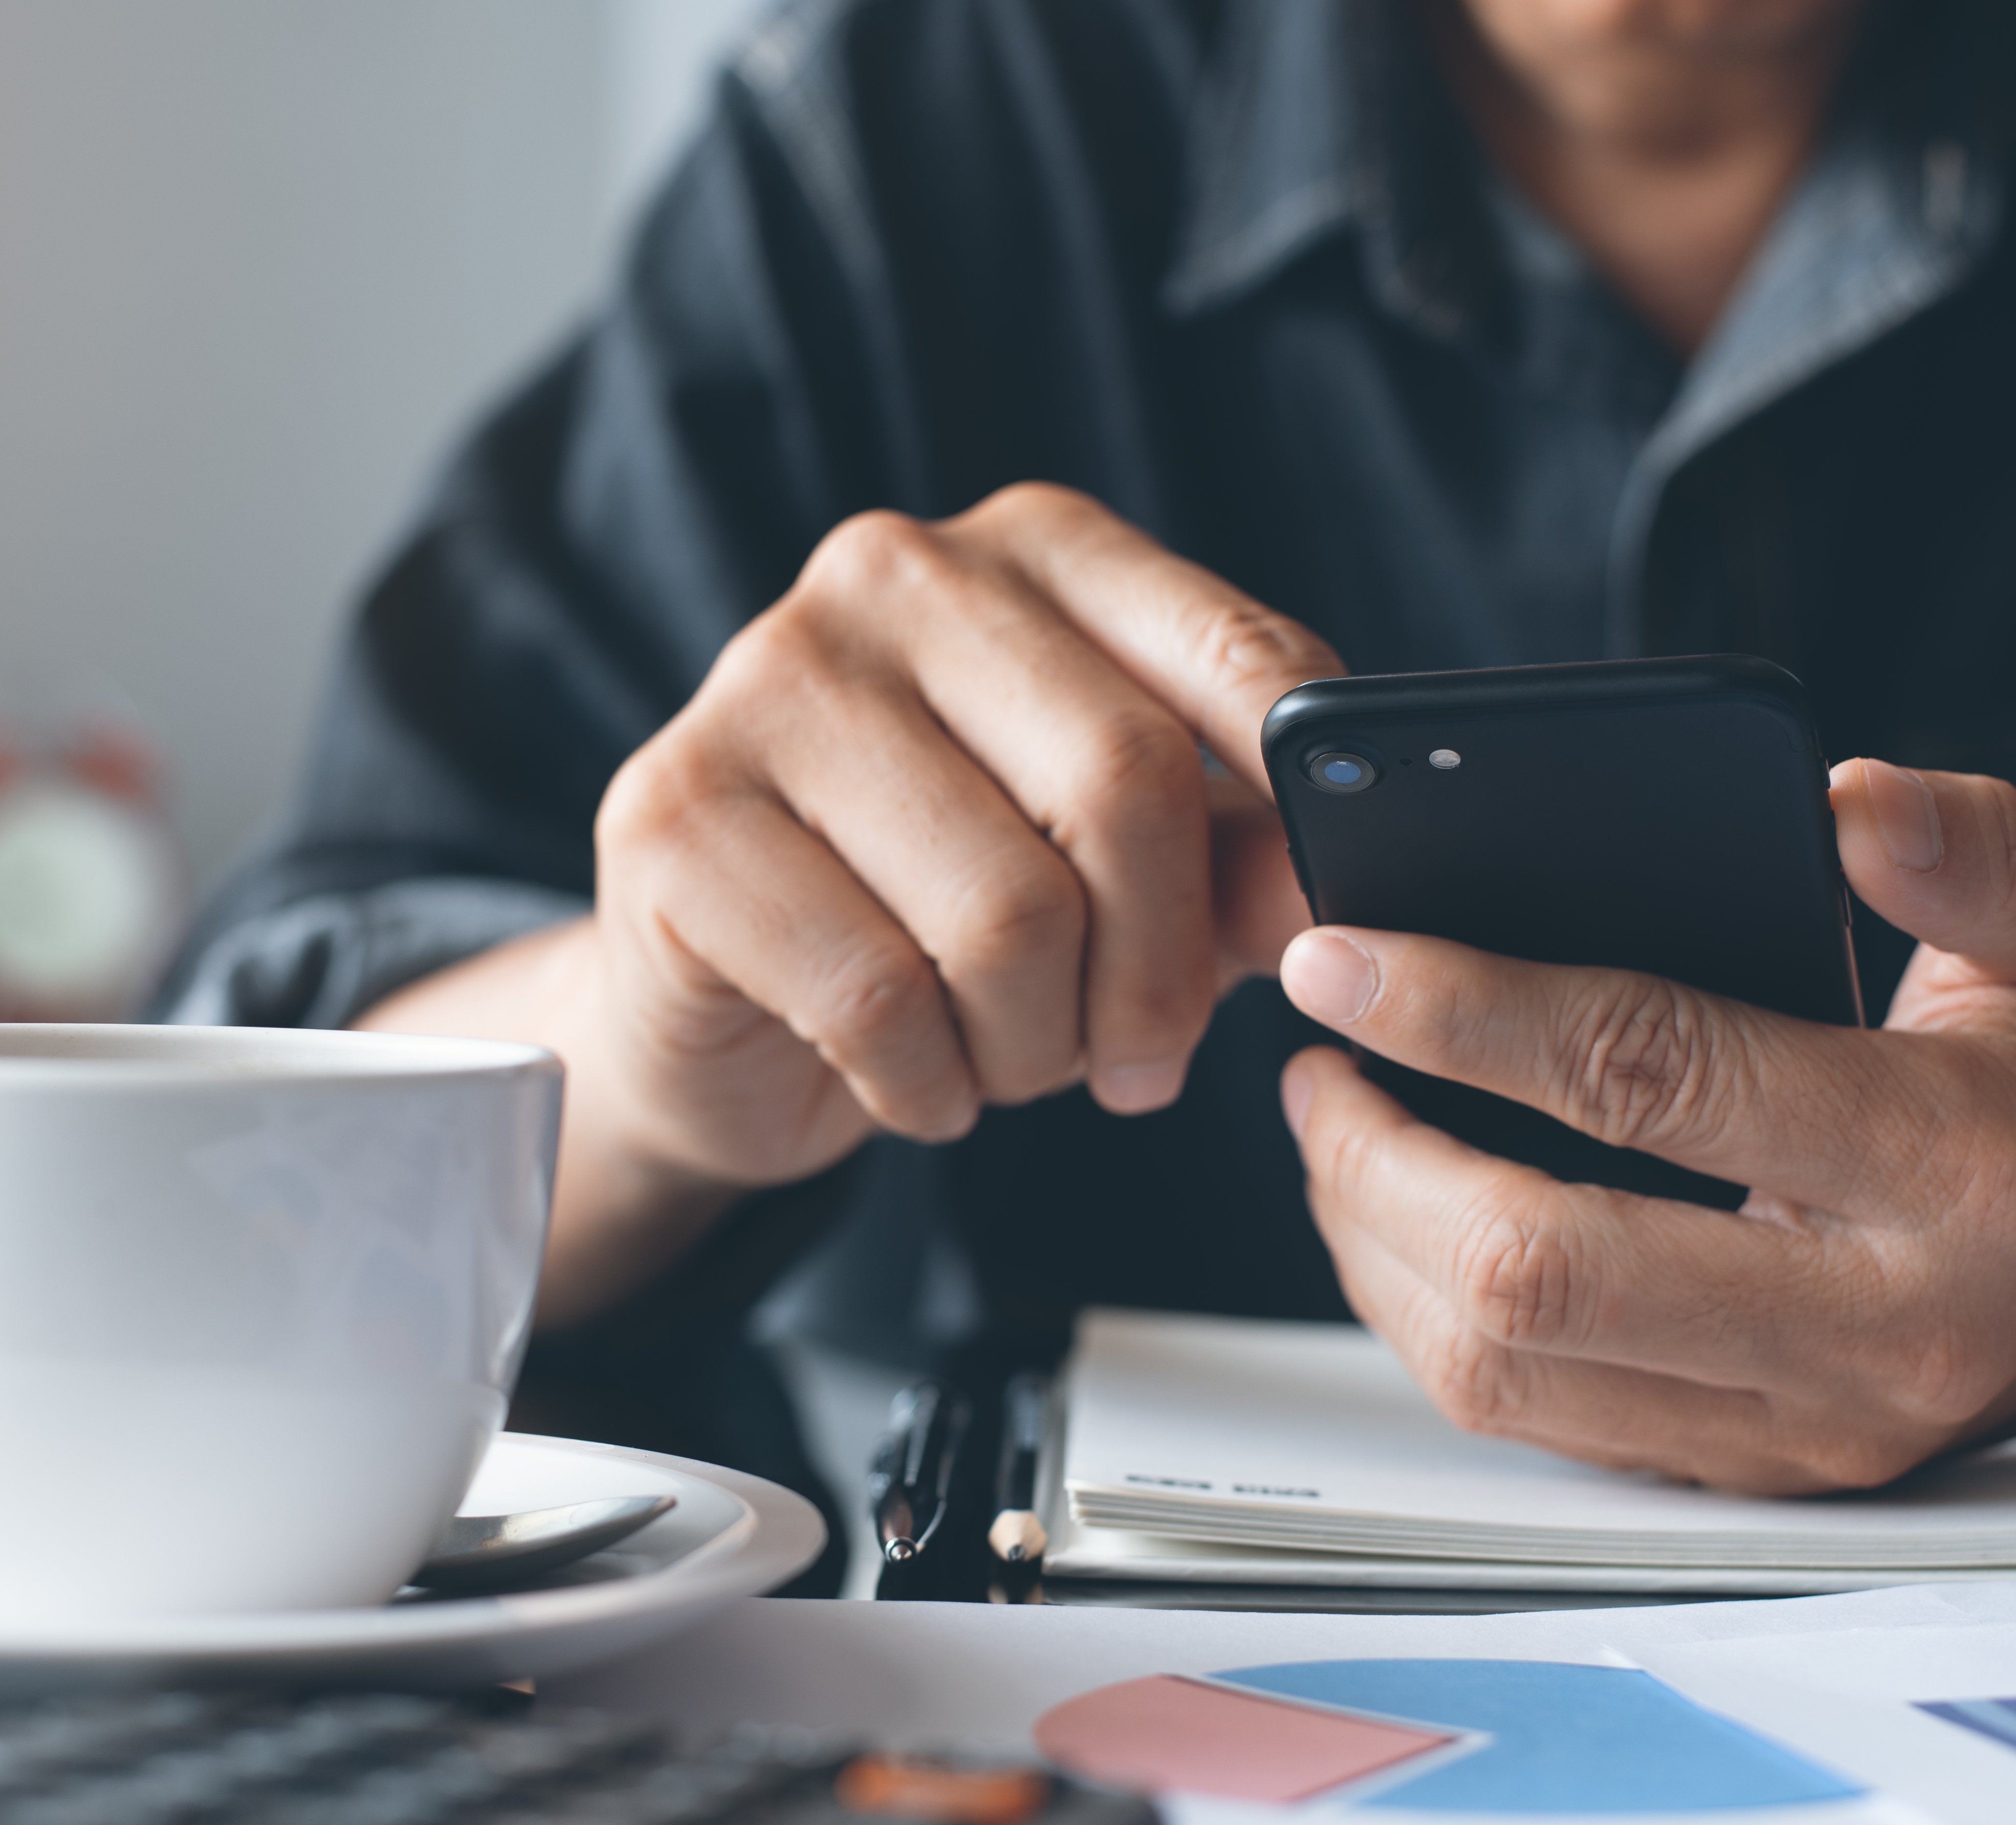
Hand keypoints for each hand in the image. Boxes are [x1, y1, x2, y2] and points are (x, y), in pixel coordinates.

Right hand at [369, 484, 1331, 1319]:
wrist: (712, 998)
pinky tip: (915, 1078)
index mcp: (1031, 548)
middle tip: (1141, 1061)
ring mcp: (763, 681)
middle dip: (1159, 971)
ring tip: (1007, 1058)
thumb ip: (1232, 859)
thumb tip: (1342, 895)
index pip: (1232, 657)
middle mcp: (893, 576)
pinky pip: (875, 998)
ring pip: (1003, 914)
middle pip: (1121, 783)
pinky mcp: (673, 817)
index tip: (1320, 924)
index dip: (1302, 806)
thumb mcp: (1116, 870)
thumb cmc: (936, 912)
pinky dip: (930, 1084)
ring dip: (1037, 1045)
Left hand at [1276, 758, 2015, 1492]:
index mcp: (1953, 1169)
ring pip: (1505, 1375)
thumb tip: (1848, 805)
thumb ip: (1977, 850)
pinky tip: (1403, 1217)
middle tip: (1315, 1055)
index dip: (1464, 1011)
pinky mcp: (1750, 1474)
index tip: (1340, 957)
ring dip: (1374, 1243)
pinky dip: (1427, 1315)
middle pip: (1538, 1275)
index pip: (1650, 1079)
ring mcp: (1803, 1431)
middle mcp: (1873, 1330)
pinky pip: (1531, 1424)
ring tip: (1335, 1126)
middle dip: (1377, 1157)